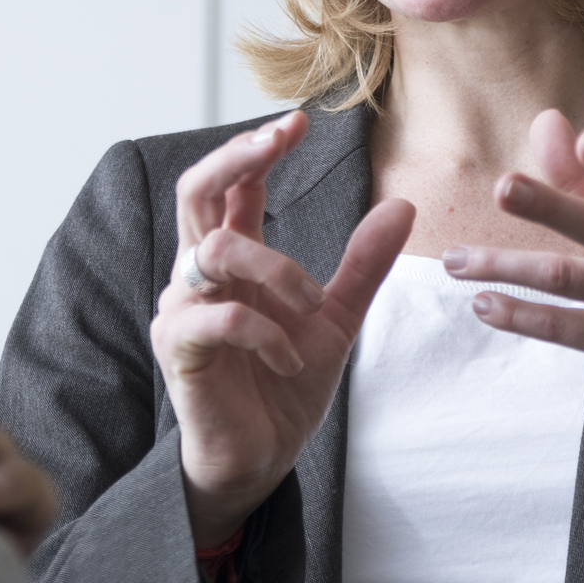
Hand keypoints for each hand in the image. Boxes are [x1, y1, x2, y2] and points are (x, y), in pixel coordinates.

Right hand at [149, 111, 414, 545]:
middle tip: (279, 138)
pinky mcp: (179, 349)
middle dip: (236, 155)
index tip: (299, 122)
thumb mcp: (336, 319)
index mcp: (232, 258)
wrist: (259, 459)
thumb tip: (404, 204)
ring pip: (217, 250)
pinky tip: (289, 358)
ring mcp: (182, 308)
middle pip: (195, 189)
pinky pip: (216, 318)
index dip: (258, 146)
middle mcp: (198, 272)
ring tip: (311, 306)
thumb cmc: (284, 386)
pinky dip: (265, 332)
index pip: (232, 183)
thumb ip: (362, 264)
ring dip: (276, 268)